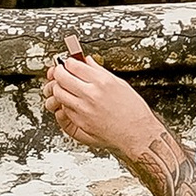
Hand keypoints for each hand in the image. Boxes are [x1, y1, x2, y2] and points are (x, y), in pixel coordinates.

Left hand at [44, 39, 167, 168]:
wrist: (137, 134)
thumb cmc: (133, 110)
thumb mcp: (119, 83)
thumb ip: (100, 71)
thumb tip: (88, 61)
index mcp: (102, 82)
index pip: (74, 65)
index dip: (68, 62)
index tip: (69, 62)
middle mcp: (91, 95)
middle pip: (62, 78)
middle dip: (59, 73)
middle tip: (61, 72)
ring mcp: (84, 110)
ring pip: (59, 94)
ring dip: (59, 88)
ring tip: (65, 86)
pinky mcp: (81, 123)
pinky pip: (65, 109)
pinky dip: (66, 103)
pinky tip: (73, 101)